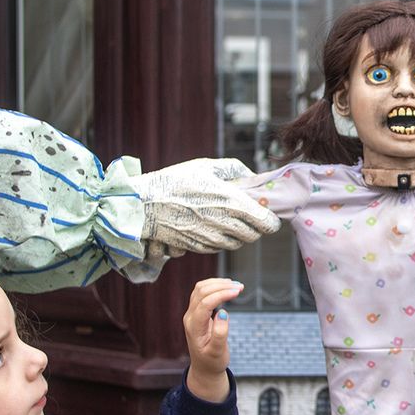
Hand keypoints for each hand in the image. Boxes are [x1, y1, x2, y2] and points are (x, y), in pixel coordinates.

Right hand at [134, 158, 279, 254]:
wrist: (143, 204)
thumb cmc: (175, 181)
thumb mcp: (206, 166)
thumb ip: (234, 169)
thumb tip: (252, 176)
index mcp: (231, 202)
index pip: (265, 223)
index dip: (271, 221)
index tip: (268, 216)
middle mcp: (224, 224)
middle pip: (253, 236)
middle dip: (255, 228)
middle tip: (249, 217)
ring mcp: (210, 238)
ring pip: (236, 243)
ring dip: (238, 234)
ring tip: (227, 219)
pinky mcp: (197, 247)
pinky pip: (218, 248)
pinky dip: (220, 240)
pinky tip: (211, 226)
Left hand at [182, 277, 241, 402]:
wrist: (204, 368)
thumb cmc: (212, 362)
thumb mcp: (218, 353)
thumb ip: (220, 334)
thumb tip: (222, 313)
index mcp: (194, 327)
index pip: (205, 303)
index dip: (221, 294)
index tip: (237, 292)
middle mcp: (190, 317)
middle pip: (201, 291)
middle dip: (221, 286)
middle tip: (240, 287)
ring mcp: (192, 313)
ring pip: (201, 289)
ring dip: (218, 283)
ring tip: (236, 285)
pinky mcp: (197, 312)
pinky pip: (202, 292)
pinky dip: (215, 286)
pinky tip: (227, 287)